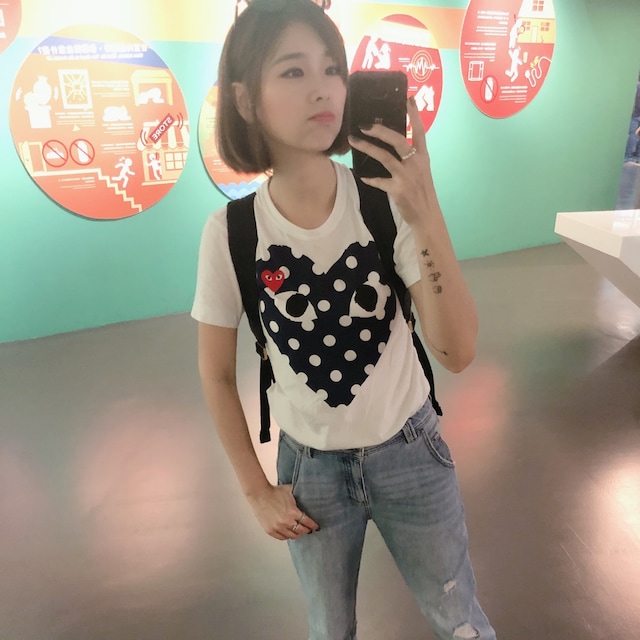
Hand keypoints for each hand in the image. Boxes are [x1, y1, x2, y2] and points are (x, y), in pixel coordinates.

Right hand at [247, 484, 318, 539]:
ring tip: (300, 532)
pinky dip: (287, 536)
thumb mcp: (291, 491)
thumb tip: (309, 494)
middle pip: (301, 531)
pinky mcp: (270, 530)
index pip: (307, 522)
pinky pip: (282, 538)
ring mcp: (278, 527)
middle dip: (306, 530)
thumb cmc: (275, 491)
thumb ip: (300, 495)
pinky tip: (289, 534)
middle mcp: (286, 522)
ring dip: (297, 534)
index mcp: (293, 512)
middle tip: (308, 530)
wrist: (260, 494)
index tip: (316, 527)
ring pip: (292, 536)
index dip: (313, 525)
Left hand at [348, 97, 437, 226]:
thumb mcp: (421, 171)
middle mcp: (415, 163)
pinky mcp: (398, 189)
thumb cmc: (422, 192)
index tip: (408, 99)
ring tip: (354, 140)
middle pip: (397, 140)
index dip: (414, 115)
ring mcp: (406, 176)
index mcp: (423, 156)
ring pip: (384, 157)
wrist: (426, 216)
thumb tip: (391, 144)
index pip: (419, 131)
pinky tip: (361, 175)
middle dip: (380, 130)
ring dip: (367, 148)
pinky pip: (379, 181)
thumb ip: (410, 157)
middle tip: (364, 124)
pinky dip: (370, 178)